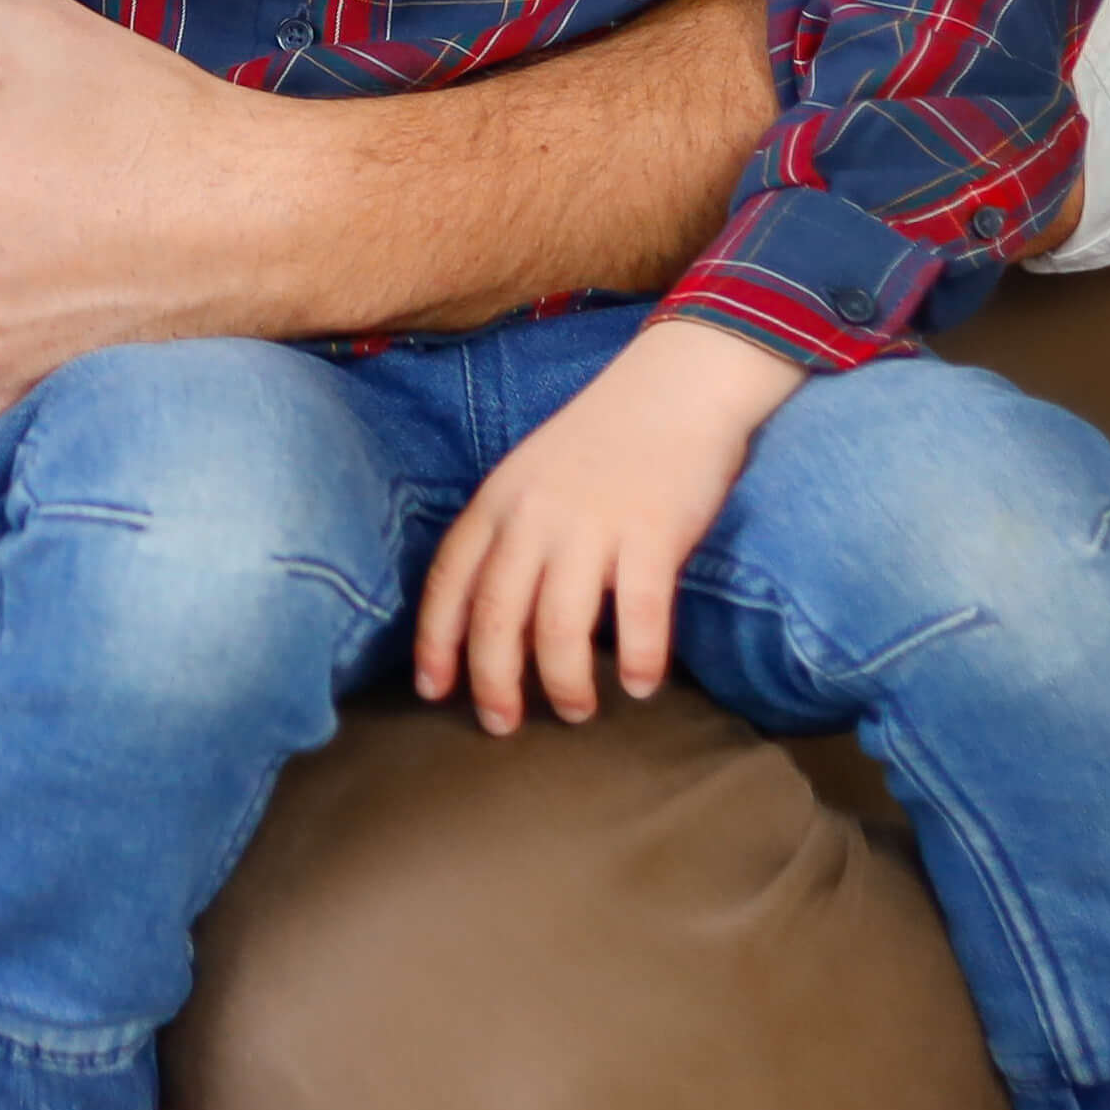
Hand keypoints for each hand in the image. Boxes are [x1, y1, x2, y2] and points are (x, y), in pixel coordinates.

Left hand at [413, 317, 808, 732]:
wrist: (678, 383)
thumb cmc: (606, 437)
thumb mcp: (531, 474)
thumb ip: (510, 532)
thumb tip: (494, 613)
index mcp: (498, 500)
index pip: (449, 581)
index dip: (436, 642)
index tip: (432, 691)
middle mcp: (534, 516)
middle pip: (496, 617)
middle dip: (493, 681)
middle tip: (502, 726)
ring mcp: (592, 525)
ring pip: (560, 627)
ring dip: (565, 682)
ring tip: (576, 711)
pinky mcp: (651, 533)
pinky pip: (639, 614)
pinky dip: (640, 658)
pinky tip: (643, 685)